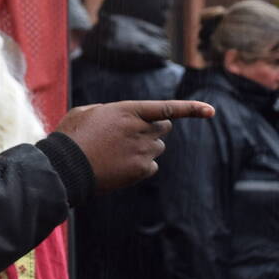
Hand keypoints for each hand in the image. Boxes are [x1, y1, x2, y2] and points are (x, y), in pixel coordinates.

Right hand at [56, 100, 213, 192]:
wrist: (67, 167)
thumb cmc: (71, 137)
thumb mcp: (85, 112)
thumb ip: (109, 111)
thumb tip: (121, 119)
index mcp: (127, 111)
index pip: (166, 108)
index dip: (191, 109)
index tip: (211, 111)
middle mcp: (140, 129)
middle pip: (164, 127)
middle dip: (154, 129)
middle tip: (134, 134)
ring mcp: (142, 151)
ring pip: (157, 147)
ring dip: (144, 147)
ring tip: (117, 153)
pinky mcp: (141, 170)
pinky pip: (151, 166)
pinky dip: (140, 165)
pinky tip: (119, 166)